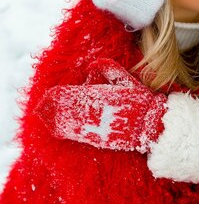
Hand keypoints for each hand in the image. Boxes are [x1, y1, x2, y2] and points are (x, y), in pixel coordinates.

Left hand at [35, 58, 166, 151]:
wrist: (150, 126)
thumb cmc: (141, 101)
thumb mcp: (126, 80)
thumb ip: (109, 69)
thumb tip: (93, 65)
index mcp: (100, 94)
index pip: (72, 94)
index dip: (58, 95)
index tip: (50, 94)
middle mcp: (94, 110)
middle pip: (67, 108)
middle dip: (53, 107)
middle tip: (42, 106)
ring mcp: (95, 126)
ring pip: (69, 122)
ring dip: (55, 119)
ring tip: (44, 116)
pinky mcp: (97, 139)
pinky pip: (76, 134)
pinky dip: (64, 131)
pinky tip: (56, 129)